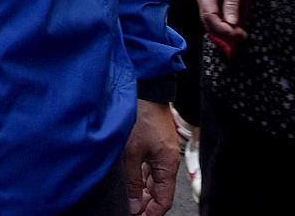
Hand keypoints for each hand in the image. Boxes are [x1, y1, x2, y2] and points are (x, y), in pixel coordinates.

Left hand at [122, 99, 181, 215]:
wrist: (145, 90)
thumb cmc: (140, 116)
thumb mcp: (131, 153)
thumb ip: (132, 181)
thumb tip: (134, 205)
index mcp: (167, 165)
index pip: (164, 200)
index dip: (151, 213)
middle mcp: (166, 161)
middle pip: (158, 192)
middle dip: (144, 204)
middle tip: (130, 209)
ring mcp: (160, 152)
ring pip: (152, 180)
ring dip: (140, 190)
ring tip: (126, 198)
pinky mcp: (153, 145)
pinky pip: (148, 168)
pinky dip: (140, 176)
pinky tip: (128, 179)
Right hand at [195, 0, 246, 42]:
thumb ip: (231, 5)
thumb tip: (232, 23)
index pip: (210, 18)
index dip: (223, 29)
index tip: (237, 33)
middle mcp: (201, 0)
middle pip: (208, 24)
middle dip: (224, 33)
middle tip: (241, 35)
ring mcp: (203, 2)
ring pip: (210, 23)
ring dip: (223, 31)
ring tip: (239, 33)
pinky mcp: (208, 3)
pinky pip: (212, 18)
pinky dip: (222, 25)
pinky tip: (233, 26)